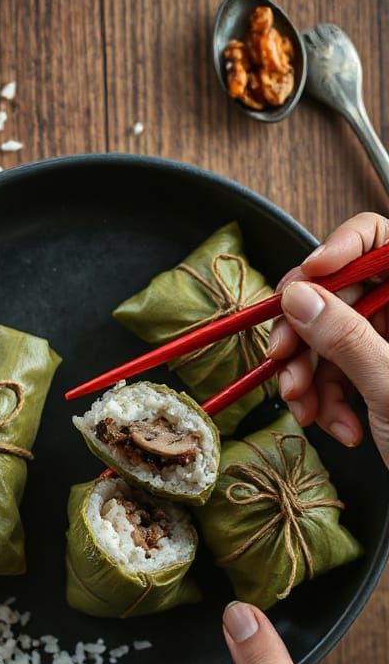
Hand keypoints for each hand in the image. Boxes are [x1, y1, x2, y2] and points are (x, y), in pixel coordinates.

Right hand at [267, 212, 388, 466]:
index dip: (340, 248)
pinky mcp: (379, 376)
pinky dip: (327, 401)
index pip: (380, 237)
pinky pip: (338, 373)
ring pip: (331, 338)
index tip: (306, 280)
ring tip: (303, 406)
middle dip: (307, 332)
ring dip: (308, 376)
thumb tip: (300, 296)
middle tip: (283, 355)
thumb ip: (345, 336)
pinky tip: (337, 426)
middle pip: (343, 293)